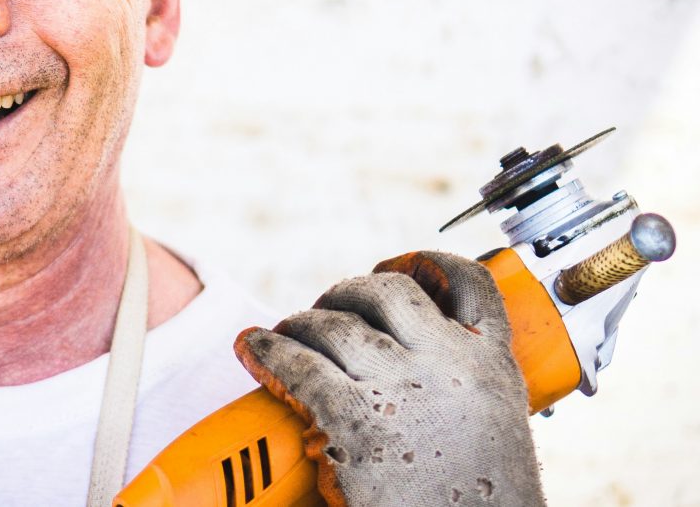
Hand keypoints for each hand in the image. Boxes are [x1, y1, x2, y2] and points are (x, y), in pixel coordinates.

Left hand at [235, 252, 543, 505]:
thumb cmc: (478, 502)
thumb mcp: (492, 430)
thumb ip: (460, 389)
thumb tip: (404, 363)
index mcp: (493, 366)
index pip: (469, 283)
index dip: (426, 264)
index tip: (392, 270)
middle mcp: (449, 365)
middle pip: (387, 292)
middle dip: (348, 293)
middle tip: (326, 315)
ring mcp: (400, 389)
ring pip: (334, 325)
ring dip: (301, 323)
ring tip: (283, 336)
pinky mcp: (353, 422)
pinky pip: (299, 366)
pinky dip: (268, 351)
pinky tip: (252, 348)